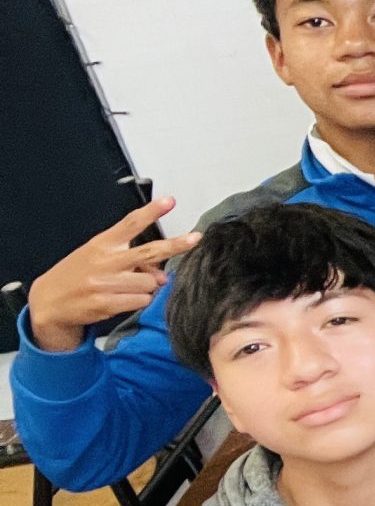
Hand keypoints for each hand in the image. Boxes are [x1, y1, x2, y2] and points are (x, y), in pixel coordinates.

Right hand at [24, 197, 200, 352]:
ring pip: (150, 283)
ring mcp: (104, 283)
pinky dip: (137, 301)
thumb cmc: (77, 276)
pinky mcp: (105, 304)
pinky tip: (120, 299)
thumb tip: (162, 276)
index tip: (169, 201)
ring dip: (145, 287)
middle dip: (175, 245)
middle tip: (195, 238)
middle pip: (148, 252)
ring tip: (125, 288)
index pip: (130, 224)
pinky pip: (141, 300)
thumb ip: (131, 261)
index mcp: (102, 244)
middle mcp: (105, 261)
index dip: (151, 212)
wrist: (49, 301)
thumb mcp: (99, 259)